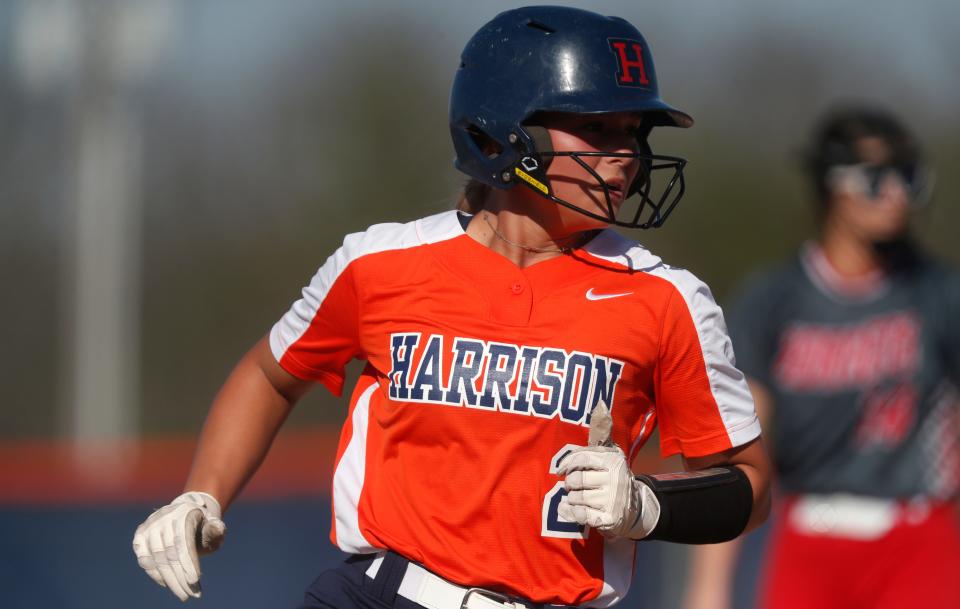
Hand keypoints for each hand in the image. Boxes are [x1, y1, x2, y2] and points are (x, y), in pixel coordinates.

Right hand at [132, 491, 225, 601]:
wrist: (183, 512)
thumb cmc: (201, 525)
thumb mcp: (213, 524)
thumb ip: (216, 529)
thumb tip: (217, 529)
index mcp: (184, 513)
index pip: (183, 542)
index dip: (187, 562)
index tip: (195, 580)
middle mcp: (163, 518)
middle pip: (169, 553)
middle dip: (180, 577)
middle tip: (190, 594)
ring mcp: (149, 527)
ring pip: (157, 559)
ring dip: (169, 579)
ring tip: (182, 594)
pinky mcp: (140, 536)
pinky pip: (145, 559)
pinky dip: (155, 574)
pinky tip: (167, 584)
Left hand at [556, 399, 658, 538]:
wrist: (632, 509)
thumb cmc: (612, 476)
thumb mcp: (609, 453)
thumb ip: (601, 431)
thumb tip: (600, 403)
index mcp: (613, 459)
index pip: (582, 457)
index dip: (567, 463)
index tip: (561, 470)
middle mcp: (616, 478)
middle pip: (577, 479)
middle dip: (570, 484)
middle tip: (574, 486)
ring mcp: (613, 500)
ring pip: (577, 497)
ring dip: (571, 498)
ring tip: (577, 497)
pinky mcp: (609, 519)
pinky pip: (580, 514)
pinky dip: (570, 512)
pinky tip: (569, 509)